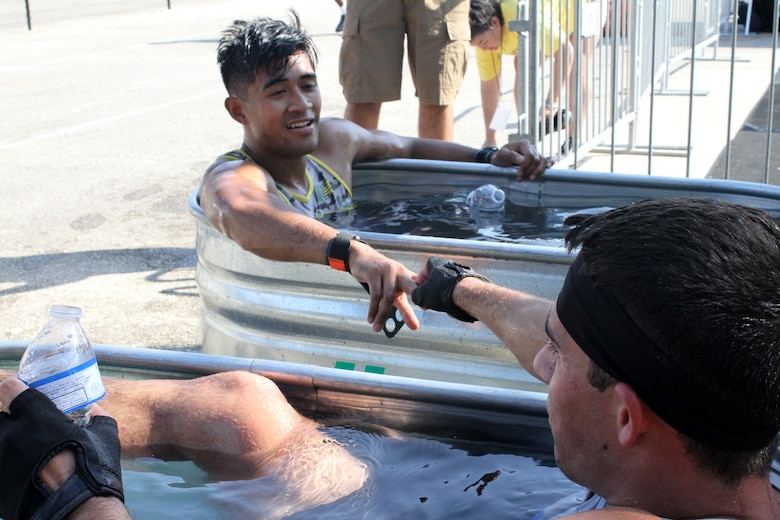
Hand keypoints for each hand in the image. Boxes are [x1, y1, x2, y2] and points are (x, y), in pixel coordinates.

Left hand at [0, 379, 124, 519]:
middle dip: (9, 421)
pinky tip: (24, 476)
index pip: (8, 389)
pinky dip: (8, 469)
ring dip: (8, 445)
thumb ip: (97, 417)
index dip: (13, 389)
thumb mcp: (105, 436)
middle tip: (24, 428)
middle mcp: (10, 436)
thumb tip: (96, 410)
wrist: (77, 510)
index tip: (18, 393)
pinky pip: (0, 470)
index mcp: (36, 416)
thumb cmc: (94, 469)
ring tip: (24, 454)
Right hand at [348, 242, 419, 332]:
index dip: (424, 295)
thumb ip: (405, 309)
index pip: (419, 286)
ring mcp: (387, 271)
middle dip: (416, 296)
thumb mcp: (394, 291)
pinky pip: (375, 293)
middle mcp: (400, 272)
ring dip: (382, 314)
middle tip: (420, 313)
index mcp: (408, 276)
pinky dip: (373, 308)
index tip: (426, 308)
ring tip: (377, 328)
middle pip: (410, 286)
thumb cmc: (382, 277)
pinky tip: (371, 319)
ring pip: (388, 296)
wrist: (363, 258)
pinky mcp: (373, 272)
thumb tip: (415, 327)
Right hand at [412, 256, 491, 321]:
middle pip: (434, 280)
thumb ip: (415, 295)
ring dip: (442, 295)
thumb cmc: (443, 292)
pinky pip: (457, 289)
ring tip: (441, 305)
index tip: (418, 296)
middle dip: (431, 293)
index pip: (421, 274)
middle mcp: (447, 263)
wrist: (467, 295)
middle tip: (429, 303)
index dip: (418, 287)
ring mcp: (459, 270)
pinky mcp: (469, 279)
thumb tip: (417, 298)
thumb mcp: (421, 296)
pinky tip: (452, 305)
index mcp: (433, 262)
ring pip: (445, 285)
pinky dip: (453, 296)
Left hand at [492, 139, 554, 180]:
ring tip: (530, 178)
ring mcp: (535, 153)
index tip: (519, 174)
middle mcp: (531, 147)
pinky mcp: (536, 159)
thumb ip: (511, 156)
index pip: (530, 156)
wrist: (501, 159)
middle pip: (536, 160)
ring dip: (537, 171)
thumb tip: (522, 160)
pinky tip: (550, 166)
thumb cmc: (501, 156)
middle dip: (529, 171)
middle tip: (520, 178)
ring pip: (542, 161)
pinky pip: (544, 161)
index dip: (526, 166)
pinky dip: (548, 164)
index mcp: (523, 144)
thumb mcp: (502, 155)